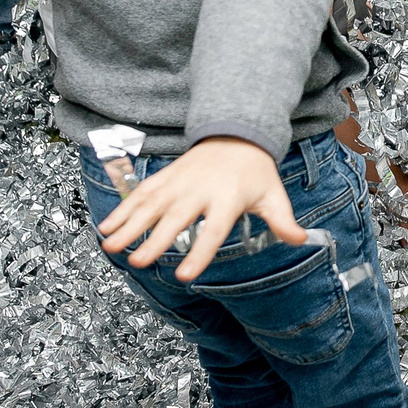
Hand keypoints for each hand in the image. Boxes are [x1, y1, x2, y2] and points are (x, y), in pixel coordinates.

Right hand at [98, 136, 305, 281]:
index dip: (199, 254)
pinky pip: (141, 194)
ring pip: (151, 205)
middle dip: (155, 240)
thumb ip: (283, 220)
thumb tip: (301, 240)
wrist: (236, 132)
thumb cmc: (255, 172)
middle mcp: (200, 190)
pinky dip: (123, 209)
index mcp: (228, 199)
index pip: (214, 231)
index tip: (185, 275)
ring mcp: (179, 182)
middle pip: (175, 218)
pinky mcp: (166, 177)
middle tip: (138, 262)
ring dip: (129, 225)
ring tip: (111, 247)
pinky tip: (106, 227)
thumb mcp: (273, 195)